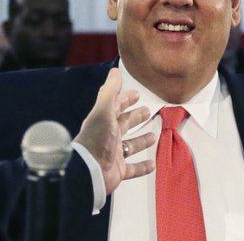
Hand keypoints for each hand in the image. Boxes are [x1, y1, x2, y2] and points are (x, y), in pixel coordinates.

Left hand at [73, 68, 155, 194]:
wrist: (89, 172)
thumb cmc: (96, 139)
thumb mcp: (103, 111)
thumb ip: (110, 91)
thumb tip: (115, 71)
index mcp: (104, 121)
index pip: (116, 106)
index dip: (125, 99)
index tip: (136, 94)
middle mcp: (108, 136)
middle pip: (124, 124)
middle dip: (135, 117)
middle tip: (148, 111)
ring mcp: (114, 154)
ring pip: (131, 145)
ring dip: (141, 140)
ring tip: (154, 135)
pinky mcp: (118, 171)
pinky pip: (133, 168)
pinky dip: (142, 166)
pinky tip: (152, 164)